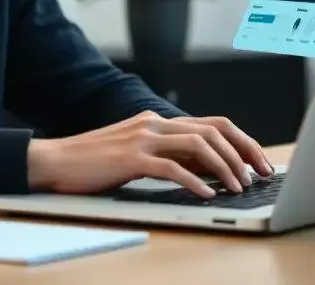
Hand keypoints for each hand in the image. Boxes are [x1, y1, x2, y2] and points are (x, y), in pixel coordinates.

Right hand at [27, 111, 273, 198]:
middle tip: (260, 176)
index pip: (212, 123)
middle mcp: (153, 123)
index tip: (260, 162)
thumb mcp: (137, 153)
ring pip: (197, 145)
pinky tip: (207, 194)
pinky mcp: (130, 158)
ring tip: (238, 188)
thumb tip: (210, 171)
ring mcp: (142, 138)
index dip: (242, 141)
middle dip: (242, 152)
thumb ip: (169, 154)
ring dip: (224, 167)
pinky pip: (171, 167)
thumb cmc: (94, 162)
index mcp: (157, 120)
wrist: (54, 160)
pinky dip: (194, 180)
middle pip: (213, 129)